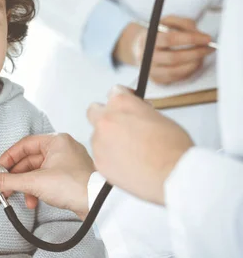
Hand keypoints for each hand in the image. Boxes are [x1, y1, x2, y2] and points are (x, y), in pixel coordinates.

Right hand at [0, 133, 94, 220]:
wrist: (99, 205)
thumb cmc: (75, 186)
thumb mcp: (34, 182)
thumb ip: (7, 181)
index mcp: (56, 141)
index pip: (24, 145)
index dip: (8, 158)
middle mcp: (63, 149)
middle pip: (29, 159)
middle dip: (15, 176)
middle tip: (3, 186)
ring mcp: (67, 164)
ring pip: (37, 172)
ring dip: (25, 185)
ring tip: (18, 196)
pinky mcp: (70, 179)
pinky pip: (46, 180)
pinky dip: (36, 190)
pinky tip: (33, 201)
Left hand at [87, 85, 192, 204]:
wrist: (172, 175)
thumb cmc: (172, 148)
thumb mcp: (159, 116)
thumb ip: (138, 110)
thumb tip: (134, 113)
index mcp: (121, 104)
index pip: (114, 92)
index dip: (123, 98)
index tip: (127, 106)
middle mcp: (105, 120)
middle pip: (95, 111)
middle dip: (105, 116)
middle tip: (121, 126)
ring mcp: (99, 142)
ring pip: (97, 136)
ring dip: (108, 140)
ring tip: (129, 151)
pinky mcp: (98, 162)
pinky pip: (100, 156)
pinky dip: (109, 158)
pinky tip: (127, 163)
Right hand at [113, 15, 213, 83]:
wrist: (141, 48)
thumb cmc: (158, 34)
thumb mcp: (168, 22)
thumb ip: (183, 23)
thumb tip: (198, 33)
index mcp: (148, 39)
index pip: (170, 39)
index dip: (190, 39)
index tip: (206, 38)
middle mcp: (146, 56)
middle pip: (173, 58)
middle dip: (196, 53)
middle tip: (209, 48)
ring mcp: (150, 70)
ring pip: (175, 71)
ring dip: (194, 64)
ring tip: (203, 56)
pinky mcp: (156, 80)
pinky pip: (176, 79)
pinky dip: (189, 71)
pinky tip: (194, 63)